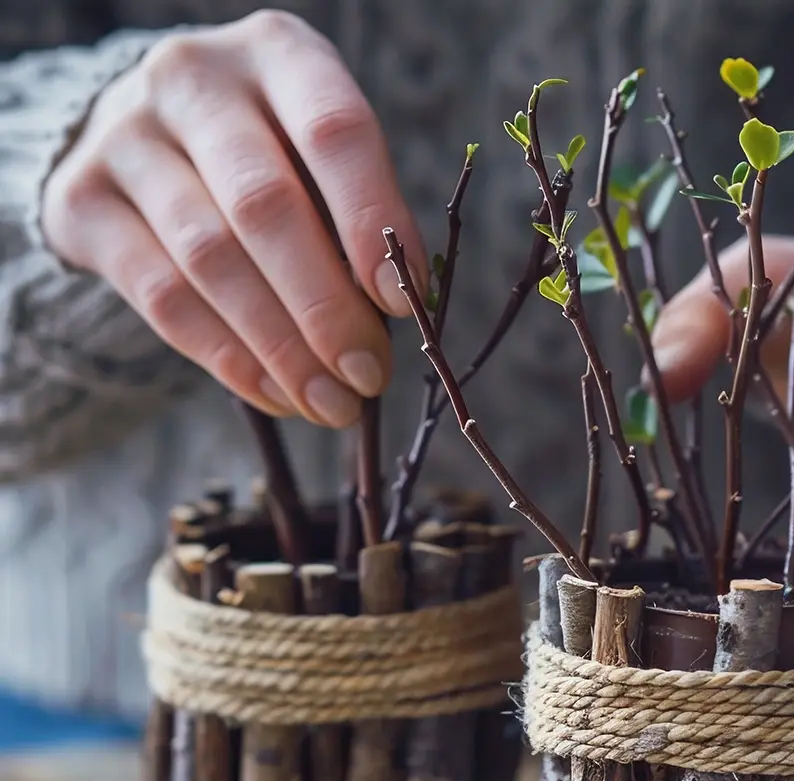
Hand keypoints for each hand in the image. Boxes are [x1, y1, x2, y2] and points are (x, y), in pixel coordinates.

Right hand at [41, 10, 427, 426]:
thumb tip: (393, 320)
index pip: (334, 132)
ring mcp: (125, 136)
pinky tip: (279, 395)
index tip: (402, 304)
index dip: (373, 223)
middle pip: (264, 207)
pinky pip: (163, 299)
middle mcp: (193, 79)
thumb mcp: (319, 154)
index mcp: (276, 54)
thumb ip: (357, 218)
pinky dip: (230, 359)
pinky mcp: (82, 201)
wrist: (143, 136)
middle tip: (368, 376)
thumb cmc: (268, 152)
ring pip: (210, 261)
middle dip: (326, 309)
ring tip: (333, 404)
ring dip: (282, 350)